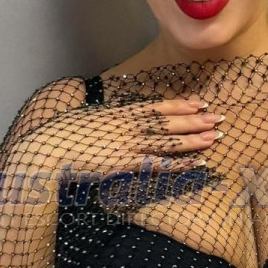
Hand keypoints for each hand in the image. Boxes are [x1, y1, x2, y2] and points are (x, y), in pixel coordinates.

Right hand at [4, 94, 225, 207]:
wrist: (48, 150)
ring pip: (169, 140)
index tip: (199, 103)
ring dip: (195, 139)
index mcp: (118, 113)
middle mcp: (128, 126)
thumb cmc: (61, 137)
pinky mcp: (125, 164)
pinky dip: (180, 163)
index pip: (156, 107)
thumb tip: (112, 117)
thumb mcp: (85, 120)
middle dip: (196, 119)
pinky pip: (159, 164)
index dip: (180, 105)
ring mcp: (128, 144)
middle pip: (168, 121)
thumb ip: (104, 119)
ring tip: (217, 136)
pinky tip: (198, 163)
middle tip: (219, 117)